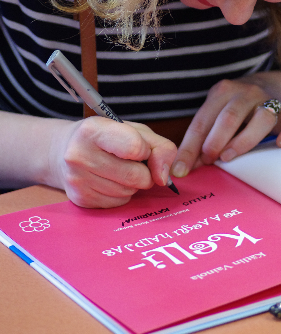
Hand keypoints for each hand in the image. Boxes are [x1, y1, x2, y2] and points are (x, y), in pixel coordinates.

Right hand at [50, 117, 176, 207]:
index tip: (140, 148)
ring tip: (119, 170)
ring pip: (128, 192)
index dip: (145, 151)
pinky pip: (118, 203)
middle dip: (144, 172)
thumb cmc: (108, 138)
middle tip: (133, 163)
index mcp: (93, 129)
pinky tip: (109, 181)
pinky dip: (122, 194)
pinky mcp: (79, 199)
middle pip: (135, 175)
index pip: (135, 147)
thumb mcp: (136, 131)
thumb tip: (163, 178)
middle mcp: (79, 154)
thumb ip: (160, 148)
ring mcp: (77, 179)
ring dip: (133, 184)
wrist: (64, 150)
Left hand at [171, 67, 280, 177]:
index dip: (189, 147)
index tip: (180, 170)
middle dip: (215, 140)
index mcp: (222, 92)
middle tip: (207, 160)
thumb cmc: (240, 104)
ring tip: (229, 156)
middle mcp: (245, 93)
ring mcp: (270, 99)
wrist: (279, 82)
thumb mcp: (219, 111)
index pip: (201, 121)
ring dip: (244, 139)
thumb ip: (204, 136)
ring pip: (262, 117)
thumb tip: (185, 166)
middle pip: (229, 117)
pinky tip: (280, 144)